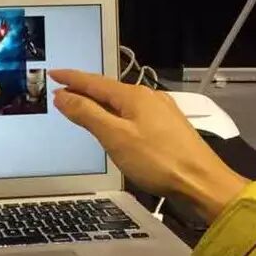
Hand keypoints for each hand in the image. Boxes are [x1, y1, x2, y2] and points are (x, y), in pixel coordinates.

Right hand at [50, 70, 248, 222]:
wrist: (201, 182)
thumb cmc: (159, 161)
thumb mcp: (115, 137)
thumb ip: (87, 114)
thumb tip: (63, 96)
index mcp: (134, 96)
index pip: (94, 82)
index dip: (72, 78)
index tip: (54, 73)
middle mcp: (149, 98)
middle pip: (109, 91)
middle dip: (84, 90)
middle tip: (63, 91)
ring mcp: (161, 113)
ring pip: (122, 103)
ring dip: (100, 104)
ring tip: (83, 107)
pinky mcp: (168, 128)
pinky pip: (134, 114)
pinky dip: (117, 116)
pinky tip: (116, 125)